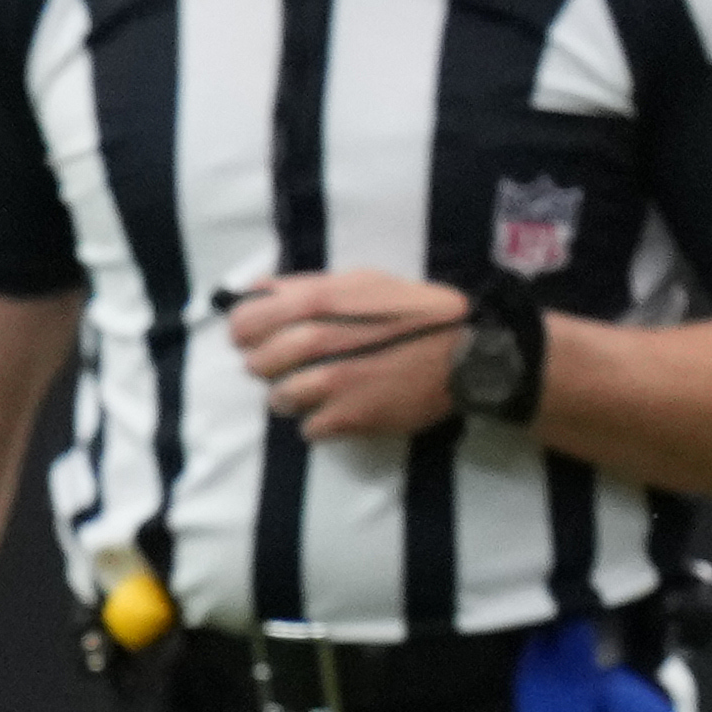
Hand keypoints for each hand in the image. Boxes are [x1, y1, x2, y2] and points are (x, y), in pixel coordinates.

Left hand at [223, 273, 469, 441]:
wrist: (467, 350)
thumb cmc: (415, 311)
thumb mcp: (362, 282)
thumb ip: (307, 286)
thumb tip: (257, 291)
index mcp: (320, 301)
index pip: (251, 318)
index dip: (244, 330)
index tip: (248, 338)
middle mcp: (319, 340)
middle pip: (260, 362)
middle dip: (262, 367)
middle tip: (276, 369)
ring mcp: (333, 383)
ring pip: (280, 399)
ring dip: (286, 398)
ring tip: (306, 393)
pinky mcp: (349, 417)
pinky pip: (310, 429)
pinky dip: (317, 424)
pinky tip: (335, 412)